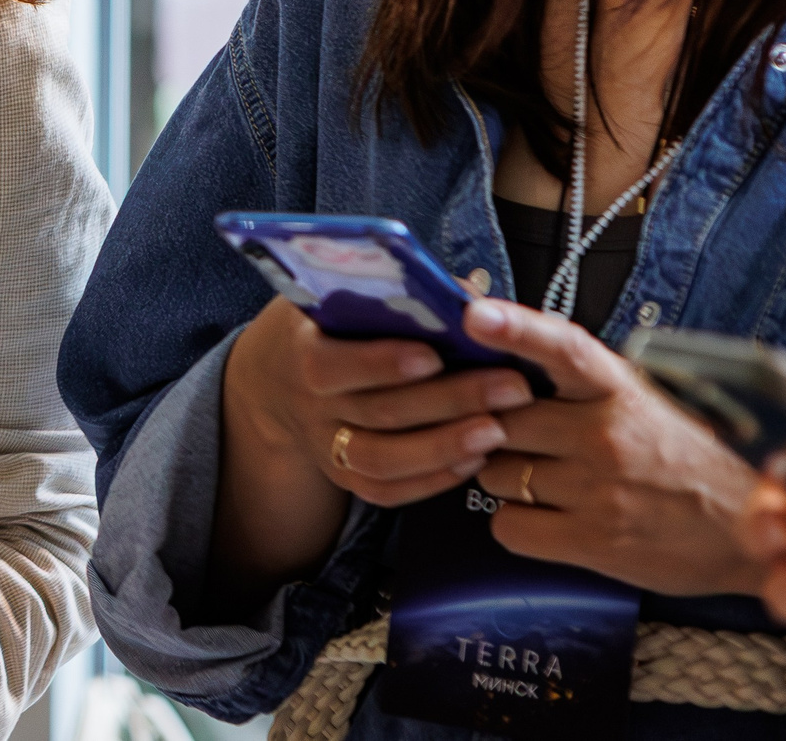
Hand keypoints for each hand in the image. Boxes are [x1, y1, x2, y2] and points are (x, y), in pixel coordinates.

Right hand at [209, 295, 532, 610]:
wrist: (275, 379)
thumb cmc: (324, 325)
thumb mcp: (336, 295)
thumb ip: (390, 294)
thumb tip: (466, 295)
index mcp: (301, 352)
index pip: (333, 364)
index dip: (382, 363)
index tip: (435, 355)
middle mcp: (311, 406)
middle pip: (378, 412)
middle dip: (449, 400)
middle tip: (510, 387)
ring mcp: (325, 446)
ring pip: (383, 460)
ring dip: (445, 447)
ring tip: (498, 430)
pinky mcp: (344, 475)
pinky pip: (386, 491)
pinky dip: (432, 481)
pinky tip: (474, 459)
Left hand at [463, 299, 765, 595]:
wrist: (755, 531)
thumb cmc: (691, 458)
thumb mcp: (650, 400)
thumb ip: (585, 381)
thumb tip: (508, 351)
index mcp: (622, 388)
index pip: (563, 348)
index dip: (515, 327)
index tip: (474, 314)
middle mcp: (606, 433)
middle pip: (499, 417)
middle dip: (495, 428)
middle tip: (521, 439)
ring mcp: (598, 489)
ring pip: (495, 473)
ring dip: (506, 477)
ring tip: (547, 482)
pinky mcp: (593, 541)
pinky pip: (508, 525)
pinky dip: (517, 523)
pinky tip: (547, 518)